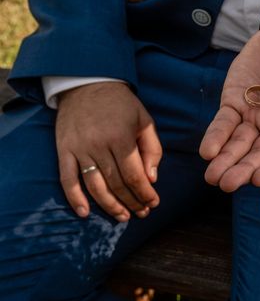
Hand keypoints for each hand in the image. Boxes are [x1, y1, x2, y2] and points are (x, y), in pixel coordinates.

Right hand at [56, 82, 161, 220]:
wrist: (87, 84)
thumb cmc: (122, 104)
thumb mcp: (144, 121)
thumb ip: (152, 150)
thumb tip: (151, 179)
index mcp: (121, 137)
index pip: (134, 175)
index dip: (144, 193)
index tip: (153, 203)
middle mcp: (99, 145)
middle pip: (116, 183)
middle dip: (131, 202)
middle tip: (141, 213)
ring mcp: (79, 149)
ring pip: (94, 186)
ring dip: (109, 205)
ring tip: (123, 216)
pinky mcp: (63, 150)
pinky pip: (67, 179)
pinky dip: (75, 198)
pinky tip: (84, 213)